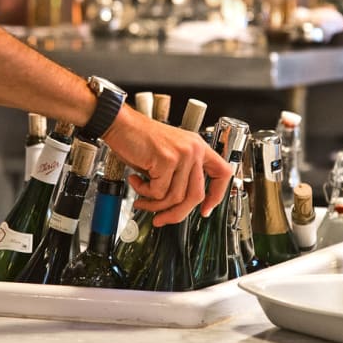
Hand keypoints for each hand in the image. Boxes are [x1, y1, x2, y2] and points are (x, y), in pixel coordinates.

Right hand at [103, 105, 232, 225]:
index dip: (216, 195)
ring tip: (141, 196)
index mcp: (197, 146)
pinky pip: (158, 192)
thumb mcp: (166, 156)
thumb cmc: (138, 138)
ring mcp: (182, 154)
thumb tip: (177, 204)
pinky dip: (143, 192)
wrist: (120, 124)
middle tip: (162, 219)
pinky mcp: (167, 160)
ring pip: (175, 197)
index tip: (206, 209)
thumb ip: (177, 177)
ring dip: (154, 204)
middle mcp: (194, 149)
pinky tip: (135, 181)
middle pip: (196, 195)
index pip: (222, 173)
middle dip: (176, 214)